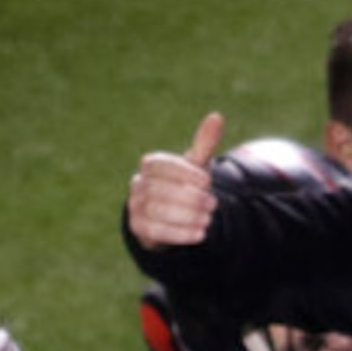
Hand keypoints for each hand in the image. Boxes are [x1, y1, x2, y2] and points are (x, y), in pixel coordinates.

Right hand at [126, 112, 223, 249]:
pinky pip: (155, 231)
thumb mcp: (195, 166)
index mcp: (150, 165)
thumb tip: (217, 116)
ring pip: (156, 211)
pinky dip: (179, 233)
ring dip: (185, 216)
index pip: (161, 165)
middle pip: (158, 190)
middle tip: (213, 204)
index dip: (184, 173)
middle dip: (188, 198)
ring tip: (208, 219)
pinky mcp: (137, 228)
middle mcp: (137, 184)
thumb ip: (204, 144)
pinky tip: (200, 234)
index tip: (207, 182)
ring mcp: (135, 206)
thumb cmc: (184, 185)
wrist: (171, 217)